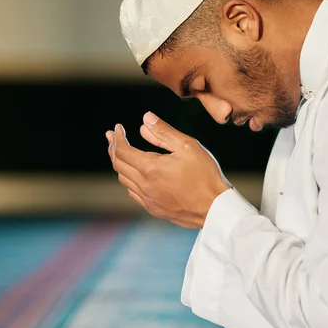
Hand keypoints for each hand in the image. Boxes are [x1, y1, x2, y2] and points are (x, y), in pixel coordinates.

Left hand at [106, 112, 230, 228]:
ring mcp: (148, 200)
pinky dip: (130, 180)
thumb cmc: (205, 175)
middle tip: (112, 136)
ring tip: (122, 152)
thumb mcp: (188, 146)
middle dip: (113, 148)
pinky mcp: (154, 209)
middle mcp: (145, 185)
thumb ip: (164, 132)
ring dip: (120, 164)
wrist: (215, 208)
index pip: (122, 151)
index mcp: (151, 168)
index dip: (117, 137)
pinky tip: (135, 174)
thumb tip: (145, 118)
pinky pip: (133, 192)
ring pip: (124, 180)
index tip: (118, 127)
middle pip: (118, 165)